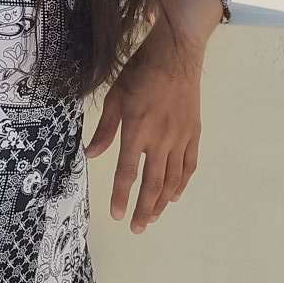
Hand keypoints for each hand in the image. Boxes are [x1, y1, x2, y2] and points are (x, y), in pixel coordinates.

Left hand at [84, 27, 203, 231]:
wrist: (176, 55)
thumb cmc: (140, 72)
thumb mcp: (114, 97)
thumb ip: (105, 129)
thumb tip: (90, 154)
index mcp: (136, 131)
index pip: (127, 173)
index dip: (121, 196)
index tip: (116, 214)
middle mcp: (160, 140)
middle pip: (152, 184)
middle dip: (144, 209)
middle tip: (137, 228)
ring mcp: (180, 138)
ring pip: (172, 179)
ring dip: (162, 202)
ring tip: (154, 217)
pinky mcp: (193, 133)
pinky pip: (189, 165)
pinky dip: (182, 183)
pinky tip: (175, 195)